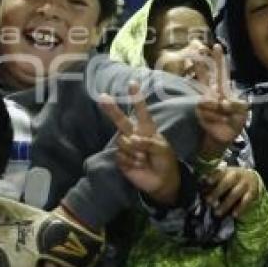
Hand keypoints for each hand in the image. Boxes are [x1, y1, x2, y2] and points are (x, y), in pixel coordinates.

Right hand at [99, 82, 180, 204]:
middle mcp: (134, 135)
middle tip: (102, 97)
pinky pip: (120, 156)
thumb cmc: (165, 161)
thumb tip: (131, 139)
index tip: (132, 83)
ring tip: (144, 160)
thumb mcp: (162, 149)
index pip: (142, 111)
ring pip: (123, 142)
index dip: (137, 98)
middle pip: (121, 120)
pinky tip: (138, 166)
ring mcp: (127, 147)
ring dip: (134, 152)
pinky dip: (130, 162)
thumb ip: (148, 142)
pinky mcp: (121, 159)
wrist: (162, 182)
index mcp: (147, 129)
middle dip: (112, 109)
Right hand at [196, 44, 247, 159]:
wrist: (219, 141)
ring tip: (222, 112)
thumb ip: (237, 106)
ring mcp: (203, 102)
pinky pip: (202, 108)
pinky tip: (214, 118)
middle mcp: (211, 93)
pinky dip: (211, 113)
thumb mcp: (241, 115)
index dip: (219, 60)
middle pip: (205, 75)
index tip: (217, 46)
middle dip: (201, 63)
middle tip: (196, 50)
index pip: (221, 72)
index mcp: (223, 91)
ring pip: (203, 93)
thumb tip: (223, 101)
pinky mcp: (197, 111)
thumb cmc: (231, 126)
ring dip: (213, 104)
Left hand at [202, 166, 260, 217]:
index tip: (206, 182)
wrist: (253, 177)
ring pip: (235, 194)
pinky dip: (240, 208)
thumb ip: (212, 178)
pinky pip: (246, 201)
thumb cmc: (232, 178)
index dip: (213, 177)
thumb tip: (200, 181)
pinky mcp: (252, 192)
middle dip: (217, 193)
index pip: (219, 172)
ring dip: (225, 204)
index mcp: (227, 170)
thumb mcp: (224, 175)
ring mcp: (245, 184)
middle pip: (226, 183)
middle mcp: (236, 175)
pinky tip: (234, 215)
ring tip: (217, 213)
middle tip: (208, 202)